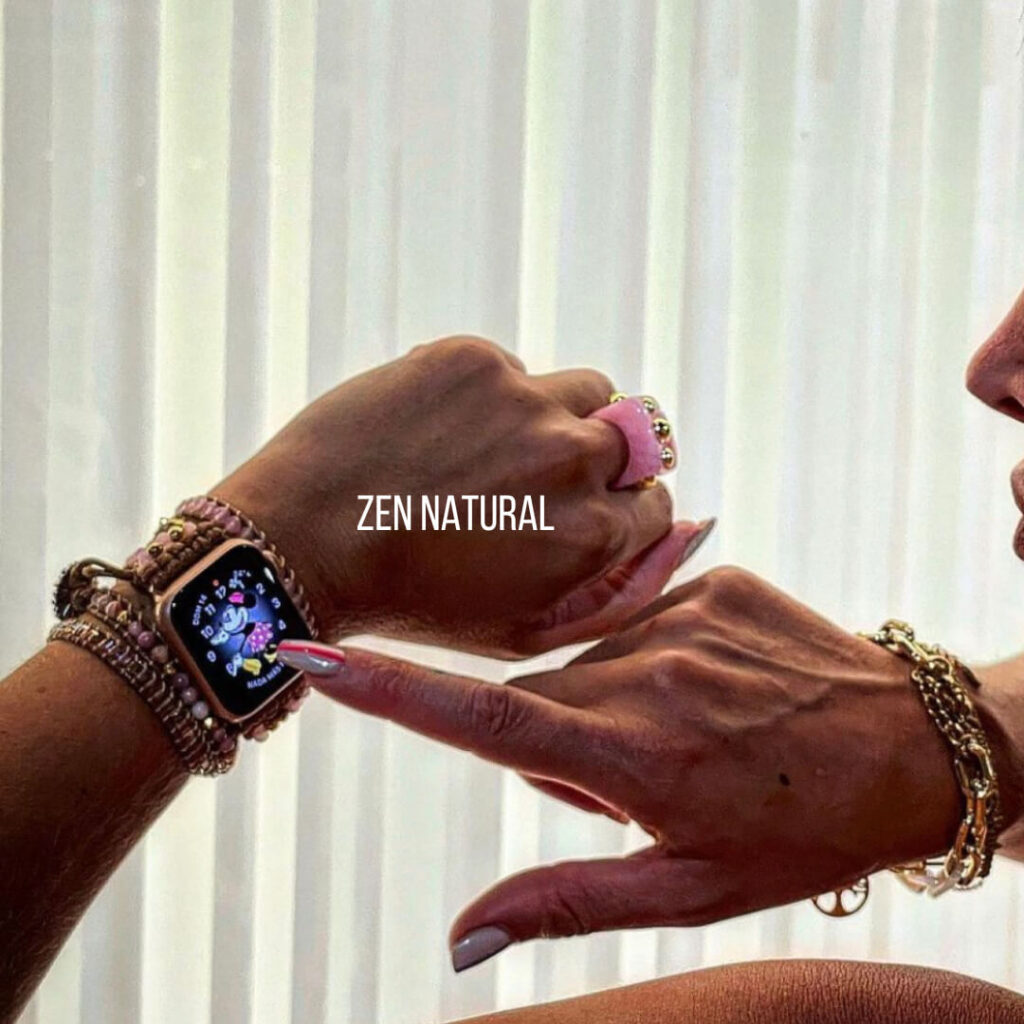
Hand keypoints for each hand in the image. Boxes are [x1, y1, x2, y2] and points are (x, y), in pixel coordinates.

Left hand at [214, 335, 707, 655]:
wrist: (304, 545)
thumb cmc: (417, 603)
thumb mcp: (525, 629)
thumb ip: (616, 588)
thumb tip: (688, 528)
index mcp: (590, 533)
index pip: (655, 502)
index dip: (621, 509)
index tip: (582, 513)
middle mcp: (569, 458)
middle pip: (633, 437)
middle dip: (597, 460)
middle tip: (536, 479)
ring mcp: (520, 399)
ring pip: (585, 388)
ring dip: (558, 415)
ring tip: (498, 449)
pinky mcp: (469, 358)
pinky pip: (512, 369)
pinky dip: (490, 397)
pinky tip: (441, 434)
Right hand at [277, 567, 1023, 968]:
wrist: (911, 746)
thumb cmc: (801, 834)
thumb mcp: (687, 890)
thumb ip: (565, 901)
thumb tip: (460, 940)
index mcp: (631, 756)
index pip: (480, 721)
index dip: (387, 692)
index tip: (313, 657)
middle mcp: (646, 673)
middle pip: (536, 703)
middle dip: (560, 743)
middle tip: (641, 777)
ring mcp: (681, 617)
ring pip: (590, 664)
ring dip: (612, 704)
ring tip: (690, 733)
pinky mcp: (712, 581)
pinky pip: (640, 623)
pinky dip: (655, 661)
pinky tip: (716, 688)